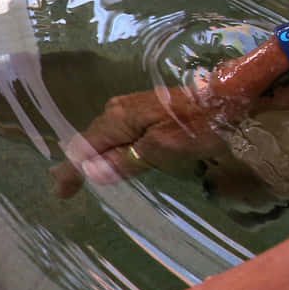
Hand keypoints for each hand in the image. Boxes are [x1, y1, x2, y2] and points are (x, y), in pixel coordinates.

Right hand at [49, 81, 239, 198]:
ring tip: (80, 174)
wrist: (228, 96)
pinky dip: (107, 147)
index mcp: (117, 119)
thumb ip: (125, 161)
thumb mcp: (162, 148)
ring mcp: (129, 107)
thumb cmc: (198, 125)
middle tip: (64, 187)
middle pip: (89, 141)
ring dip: (91, 156)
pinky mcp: (143, 109)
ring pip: (102, 136)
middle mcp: (116, 110)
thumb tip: (90, 173)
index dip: (70, 172)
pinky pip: (116, 132)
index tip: (59, 193)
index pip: (83, 149)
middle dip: (77, 164)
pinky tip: (107, 155)